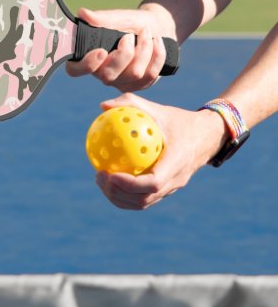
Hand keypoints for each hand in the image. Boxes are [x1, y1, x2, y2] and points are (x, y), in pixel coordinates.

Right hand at [66, 6, 175, 91]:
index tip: (101, 51)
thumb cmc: (132, 23)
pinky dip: (157, 54)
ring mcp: (121, 82)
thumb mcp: (119, 17)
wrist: (157, 28)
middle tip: (129, 36)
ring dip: (144, 49)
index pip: (75, 70)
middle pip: (108, 76)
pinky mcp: (139, 85)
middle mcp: (102, 73)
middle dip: (124, 54)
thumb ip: (102, 18)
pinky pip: (150, 75)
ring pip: (134, 74)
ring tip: (146, 33)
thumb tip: (83, 13)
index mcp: (90, 57)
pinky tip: (157, 42)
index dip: (86, 65)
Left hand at [94, 93, 228, 209]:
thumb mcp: (158, 109)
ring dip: (119, 197)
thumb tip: (102, 106)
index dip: (130, 184)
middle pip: (144, 199)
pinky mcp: (167, 190)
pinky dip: (125, 195)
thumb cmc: (179, 120)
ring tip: (101, 180)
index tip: (110, 174)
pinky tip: (110, 179)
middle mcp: (176, 180)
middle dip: (118, 193)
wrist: (207, 136)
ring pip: (143, 203)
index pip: (153, 183)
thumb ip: (131, 104)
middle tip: (99, 176)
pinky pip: (144, 198)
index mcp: (177, 162)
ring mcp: (172, 188)